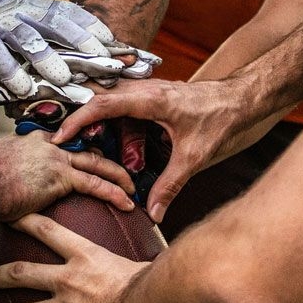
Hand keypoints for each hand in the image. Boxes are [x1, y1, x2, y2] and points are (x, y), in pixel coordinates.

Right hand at [0, 0, 158, 95]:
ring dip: (52, 64)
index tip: (131, 50)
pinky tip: (23, 90)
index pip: (75, 18)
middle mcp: (20, 10)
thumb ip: (36, 34)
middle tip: (119, 67)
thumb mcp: (12, 17)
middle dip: (92, 49)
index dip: (102, 33)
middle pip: (63, 29)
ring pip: (31, 41)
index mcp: (32, 7)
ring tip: (71, 84)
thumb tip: (67, 58)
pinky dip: (9, 71)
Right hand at [0, 133, 133, 219]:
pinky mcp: (61, 176)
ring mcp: (57, 158)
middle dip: (108, 160)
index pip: (69, 141)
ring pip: (98, 164)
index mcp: (36, 139)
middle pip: (88, 149)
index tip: (96, 158)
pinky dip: (114, 193)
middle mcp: (51, 144)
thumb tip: (14, 186)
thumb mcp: (0, 166)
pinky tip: (127, 203)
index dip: (84, 150)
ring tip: (132, 188)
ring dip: (118, 176)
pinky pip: (95, 184)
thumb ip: (15, 170)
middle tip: (123, 171)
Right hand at [51, 79, 242, 222]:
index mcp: (151, 99)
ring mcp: (149, 91)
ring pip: (115, 105)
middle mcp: (145, 90)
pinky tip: (133, 150)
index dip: (79, 119)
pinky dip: (123, 127)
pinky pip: (127, 108)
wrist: (241, 99)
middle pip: (102, 101)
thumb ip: (170, 185)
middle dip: (87, 124)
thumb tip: (154, 213)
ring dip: (111, 130)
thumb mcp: (193, 157)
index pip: (104, 104)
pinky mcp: (154, 96)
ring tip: (124, 158)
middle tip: (75, 146)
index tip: (61, 136)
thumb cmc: (219, 118)